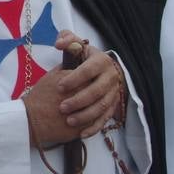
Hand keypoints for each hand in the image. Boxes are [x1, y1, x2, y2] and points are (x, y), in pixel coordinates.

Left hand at [23, 32, 123, 146]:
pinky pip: (106, 119)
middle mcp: (111, 77)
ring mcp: (114, 93)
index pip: (89, 70)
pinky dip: (94, 128)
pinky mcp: (113, 106)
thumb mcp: (78, 45)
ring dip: (85, 116)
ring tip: (68, 121)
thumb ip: (67, 39)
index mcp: (102, 61)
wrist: (103, 70)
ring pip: (102, 107)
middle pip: (97, 91)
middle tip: (61, 107)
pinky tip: (81, 134)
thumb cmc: (85, 57)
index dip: (75, 79)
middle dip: (79, 100)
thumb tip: (59, 44)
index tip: (60, 86)